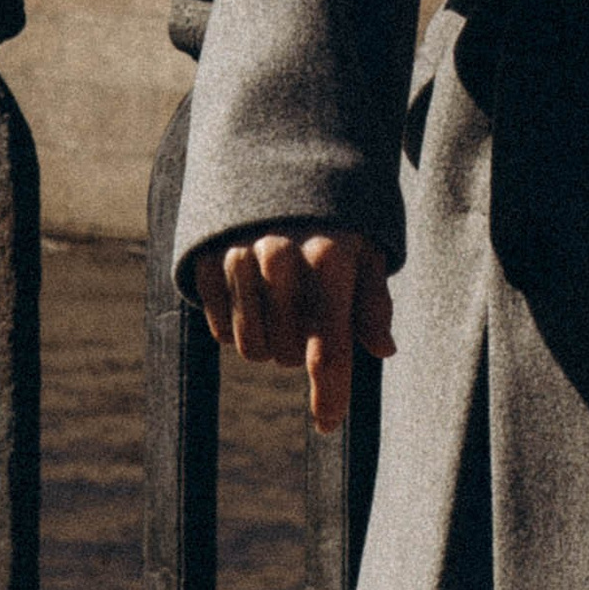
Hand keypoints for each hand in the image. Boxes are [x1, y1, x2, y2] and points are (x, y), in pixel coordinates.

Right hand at [195, 231, 394, 437]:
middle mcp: (280, 257)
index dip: (329, 395)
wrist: (274, 165)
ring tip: (281, 305)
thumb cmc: (332, 221)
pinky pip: (220, 331)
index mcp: (329, 258)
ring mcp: (237, 257)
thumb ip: (372, 303)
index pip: (328, 348)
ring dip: (269, 341)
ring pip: (250, 348)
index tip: (328, 424)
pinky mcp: (204, 260)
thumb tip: (383, 350)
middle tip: (309, 318)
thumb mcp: (365, 252)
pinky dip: (238, 325)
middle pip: (287, 355)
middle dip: (301, 350)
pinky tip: (253, 295)